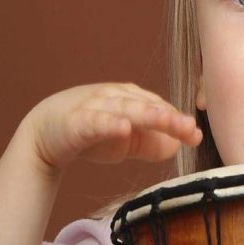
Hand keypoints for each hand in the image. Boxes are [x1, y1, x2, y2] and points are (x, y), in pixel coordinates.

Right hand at [24, 83, 201, 173]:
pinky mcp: (77, 122)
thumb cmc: (93, 132)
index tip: (197, 136)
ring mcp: (97, 106)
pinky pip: (95, 121)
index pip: (161, 109)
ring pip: (125, 109)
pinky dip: (109, 124)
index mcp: (134, 99)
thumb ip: (152, 144)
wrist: (46, 131)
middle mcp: (117, 97)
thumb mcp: (127, 141)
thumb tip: (178, 147)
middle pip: (148, 106)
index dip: (179, 122)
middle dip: (170, 117)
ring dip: (147, 114)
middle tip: (191, 128)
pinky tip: (123, 128)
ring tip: (167, 121)